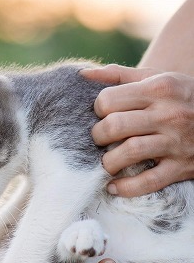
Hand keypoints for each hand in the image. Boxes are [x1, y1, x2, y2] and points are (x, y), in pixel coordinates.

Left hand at [82, 64, 193, 196]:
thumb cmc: (177, 98)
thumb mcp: (156, 79)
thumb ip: (119, 76)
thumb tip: (82, 75)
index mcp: (159, 88)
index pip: (108, 100)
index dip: (98, 110)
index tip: (102, 116)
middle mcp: (168, 114)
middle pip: (114, 126)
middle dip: (98, 136)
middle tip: (102, 140)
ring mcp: (176, 142)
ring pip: (129, 152)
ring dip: (109, 162)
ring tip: (107, 161)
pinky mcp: (180, 168)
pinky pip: (147, 182)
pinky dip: (126, 187)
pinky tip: (114, 186)